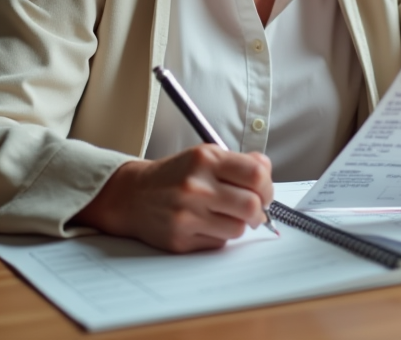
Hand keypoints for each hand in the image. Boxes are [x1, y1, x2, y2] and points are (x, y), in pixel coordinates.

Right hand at [75, 145, 273, 252]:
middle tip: (254, 209)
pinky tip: (207, 225)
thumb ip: (238, 162)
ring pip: (238, 229)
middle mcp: (195, 186)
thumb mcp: (204, 156)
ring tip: (226, 216)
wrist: (133, 195)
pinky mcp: (181, 240)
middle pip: (251, 206)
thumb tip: (267, 172)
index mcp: (204, 160)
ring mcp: (187, 215)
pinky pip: (219, 244)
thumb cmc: (174, 175)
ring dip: (238, 224)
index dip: (267, 186)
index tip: (264, 191)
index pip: (256, 175)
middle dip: (259, 210)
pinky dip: (220, 236)